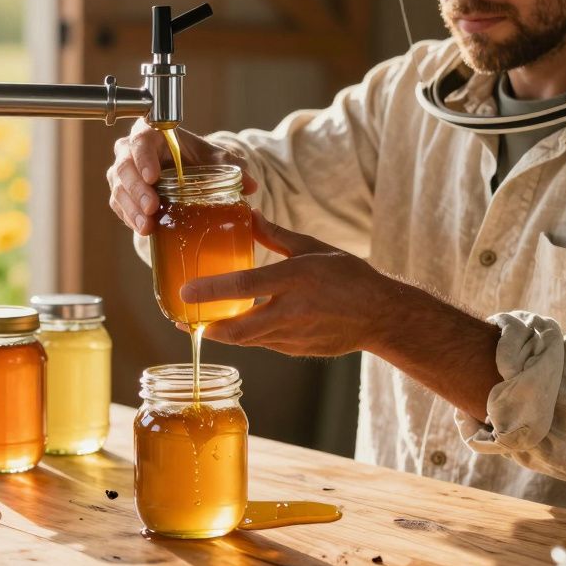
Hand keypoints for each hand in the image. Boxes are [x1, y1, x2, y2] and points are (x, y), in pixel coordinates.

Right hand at [106, 118, 257, 234]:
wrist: (185, 171)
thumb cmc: (195, 158)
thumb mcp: (215, 160)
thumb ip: (231, 169)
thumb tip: (251, 185)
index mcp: (152, 132)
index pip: (141, 140)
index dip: (144, 158)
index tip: (154, 177)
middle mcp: (130, 149)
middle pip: (124, 166)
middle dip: (136, 189)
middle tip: (152, 208)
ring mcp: (123, 172)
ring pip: (118, 188)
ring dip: (132, 208)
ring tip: (148, 226)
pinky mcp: (121, 193)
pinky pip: (118, 204)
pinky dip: (130, 217)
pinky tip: (144, 230)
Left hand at [178, 211, 400, 356]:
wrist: (380, 316)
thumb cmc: (348, 276)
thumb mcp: (312, 248)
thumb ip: (275, 235)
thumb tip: (248, 215)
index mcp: (294, 279)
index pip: (243, 286)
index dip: (210, 291)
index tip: (184, 291)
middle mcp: (291, 311)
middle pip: (237, 328)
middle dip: (206, 326)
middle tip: (184, 318)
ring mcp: (294, 336)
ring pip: (247, 340)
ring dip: (223, 333)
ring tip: (203, 322)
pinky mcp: (297, 350)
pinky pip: (265, 344)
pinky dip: (248, 336)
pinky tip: (239, 326)